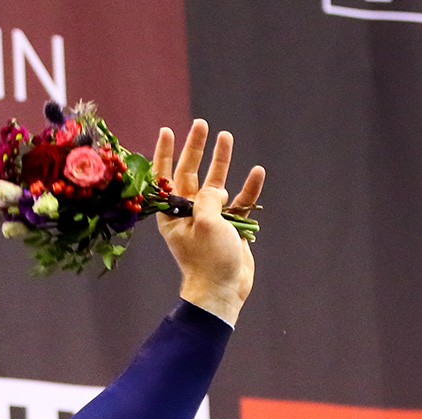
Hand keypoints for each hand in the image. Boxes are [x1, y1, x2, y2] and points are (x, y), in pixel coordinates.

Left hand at [151, 120, 264, 325]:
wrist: (223, 290)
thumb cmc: (207, 259)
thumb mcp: (205, 223)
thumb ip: (207, 200)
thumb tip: (214, 190)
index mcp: (172, 214)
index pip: (165, 178)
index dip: (165, 153)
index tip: (167, 130)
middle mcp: (188, 213)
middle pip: (190, 173)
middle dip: (196, 148)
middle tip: (201, 124)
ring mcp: (209, 218)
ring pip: (216, 182)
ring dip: (221, 161)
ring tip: (226, 136)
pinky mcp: (230, 226)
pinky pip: (239, 201)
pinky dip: (248, 188)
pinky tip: (256, 172)